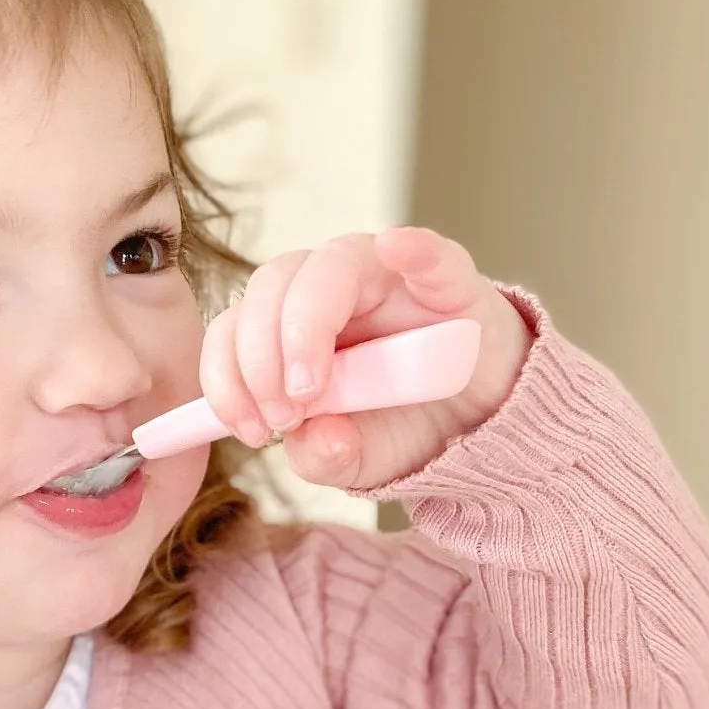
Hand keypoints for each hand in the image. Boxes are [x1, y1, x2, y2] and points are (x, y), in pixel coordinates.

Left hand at [198, 227, 531, 488]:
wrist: (482, 425)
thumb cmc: (404, 424)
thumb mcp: (355, 459)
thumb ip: (322, 457)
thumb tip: (307, 440)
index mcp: (291, 323)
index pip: (236, 327)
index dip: (227, 377)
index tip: (251, 431)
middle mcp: (330, 287)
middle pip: (271, 287)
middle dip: (260, 358)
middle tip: (283, 419)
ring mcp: (389, 276)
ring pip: (331, 267)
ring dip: (307, 326)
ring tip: (312, 388)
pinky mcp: (450, 279)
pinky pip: (430, 254)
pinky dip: (414, 250)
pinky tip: (399, 249)